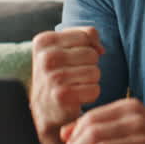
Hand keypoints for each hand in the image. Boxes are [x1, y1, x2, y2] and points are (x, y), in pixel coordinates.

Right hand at [30, 27, 103, 143]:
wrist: (43, 109)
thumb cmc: (58, 73)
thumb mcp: (63, 47)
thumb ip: (85, 35)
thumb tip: (101, 49)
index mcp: (44, 40)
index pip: (86, 35)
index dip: (87, 48)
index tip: (72, 59)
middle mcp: (46, 57)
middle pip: (92, 54)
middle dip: (89, 65)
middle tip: (73, 75)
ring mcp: (53, 77)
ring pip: (95, 72)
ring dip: (91, 81)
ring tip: (74, 86)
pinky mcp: (62, 96)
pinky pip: (95, 90)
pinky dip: (90, 95)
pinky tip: (77, 97)